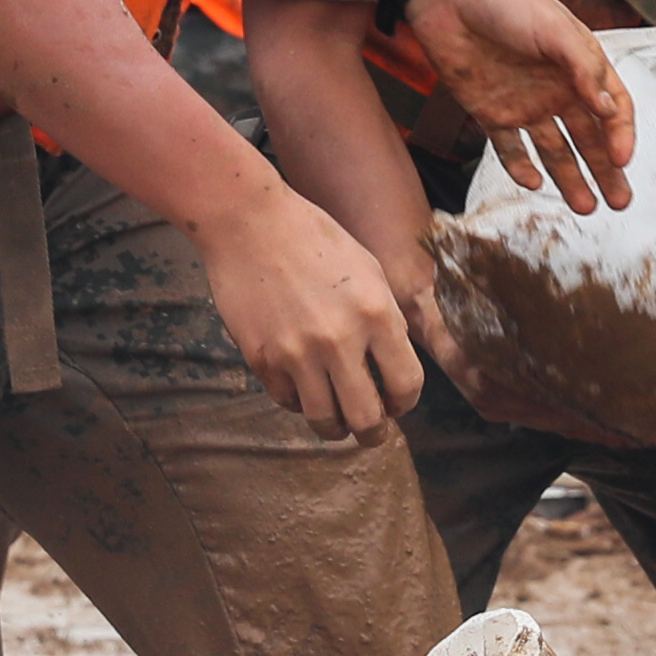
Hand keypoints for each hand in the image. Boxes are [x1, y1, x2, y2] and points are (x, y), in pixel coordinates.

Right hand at [191, 181, 429, 435]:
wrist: (249, 222)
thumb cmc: (314, 239)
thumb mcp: (369, 271)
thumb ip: (387, 321)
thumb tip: (394, 369)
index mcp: (376, 314)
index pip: (406, 384)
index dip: (405, 403)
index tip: (396, 404)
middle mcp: (339, 340)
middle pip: (366, 418)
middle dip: (374, 432)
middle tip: (371, 430)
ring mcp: (297, 353)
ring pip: (324, 421)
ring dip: (335, 428)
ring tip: (337, 421)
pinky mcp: (262, 359)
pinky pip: (288, 401)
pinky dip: (300, 402)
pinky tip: (304, 388)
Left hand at [401, 0, 632, 213]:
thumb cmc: (505, 2)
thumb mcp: (554, 29)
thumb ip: (584, 70)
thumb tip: (609, 111)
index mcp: (579, 65)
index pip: (613, 108)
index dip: (621, 135)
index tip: (622, 160)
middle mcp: (556, 88)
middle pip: (588, 138)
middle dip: (606, 171)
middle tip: (620, 202)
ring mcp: (524, 103)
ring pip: (554, 151)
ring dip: (570, 178)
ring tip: (585, 207)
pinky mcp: (490, 112)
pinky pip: (509, 149)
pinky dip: (521, 168)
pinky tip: (534, 183)